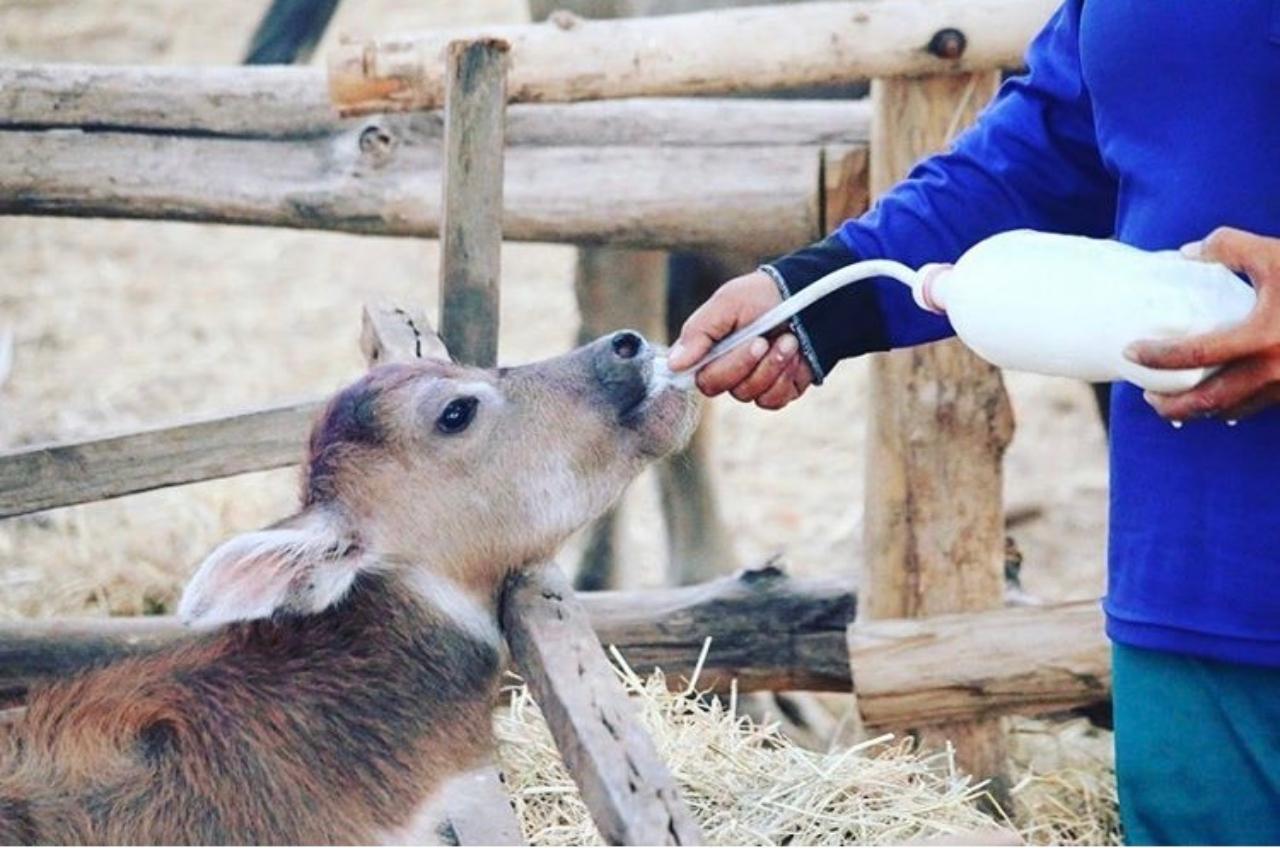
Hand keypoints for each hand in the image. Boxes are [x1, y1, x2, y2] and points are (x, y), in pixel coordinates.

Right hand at [667, 271, 813, 409]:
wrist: (808, 300)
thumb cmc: (762, 296)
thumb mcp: (727, 303)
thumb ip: (698, 332)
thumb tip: (673, 364)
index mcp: (707, 349)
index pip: (695, 375)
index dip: (715, 367)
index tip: (735, 343)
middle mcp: (725, 369)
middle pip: (718, 387)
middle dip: (745, 362)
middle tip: (763, 339)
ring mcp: (750, 383)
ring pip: (748, 394)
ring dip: (771, 366)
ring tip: (788, 340)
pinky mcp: (775, 391)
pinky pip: (772, 400)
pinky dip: (785, 377)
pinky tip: (794, 357)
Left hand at [1125, 227, 1279, 420]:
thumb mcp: (1277, 255)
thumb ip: (1230, 248)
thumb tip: (1187, 254)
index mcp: (1262, 338)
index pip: (1194, 354)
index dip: (1156, 357)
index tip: (1130, 353)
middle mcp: (1274, 371)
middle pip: (1208, 401)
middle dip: (1172, 406)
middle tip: (1147, 399)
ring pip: (1234, 410)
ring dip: (1201, 411)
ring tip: (1175, 403)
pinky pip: (1260, 406)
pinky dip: (1234, 406)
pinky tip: (1221, 401)